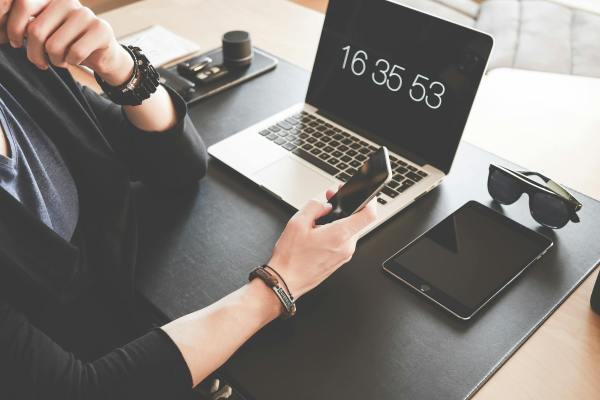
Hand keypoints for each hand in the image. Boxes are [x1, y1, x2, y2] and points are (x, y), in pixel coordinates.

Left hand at [0, 0, 132, 84]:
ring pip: (54, 45)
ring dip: (54, 60)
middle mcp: (67, 1)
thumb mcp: (44, 31)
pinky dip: (71, 62)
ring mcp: (85, 14)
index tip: (13, 43)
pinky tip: (74, 60)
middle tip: (39, 61)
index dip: (12, 27)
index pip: (23, 4)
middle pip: (36, 30)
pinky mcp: (101, 30)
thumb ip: (27, 26)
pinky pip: (74, 53)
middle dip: (34, 53)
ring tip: (60, 59)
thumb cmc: (68, 43)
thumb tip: (2, 34)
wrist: (103, 54)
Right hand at [268, 190, 376, 298]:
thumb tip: (325, 204)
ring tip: (319, 222)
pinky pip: (344, 241)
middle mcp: (346, 246)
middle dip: (345, 209)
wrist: (286, 281)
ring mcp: (345, 255)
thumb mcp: (297, 222)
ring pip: (350, 231)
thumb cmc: (290, 258)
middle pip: (357, 221)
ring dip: (339, 222)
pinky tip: (319, 234)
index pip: (368, 215)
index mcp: (339, 235)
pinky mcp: (340, 260)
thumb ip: (315, 206)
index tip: (365, 195)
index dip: (370, 201)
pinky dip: (336, 234)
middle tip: (329, 202)